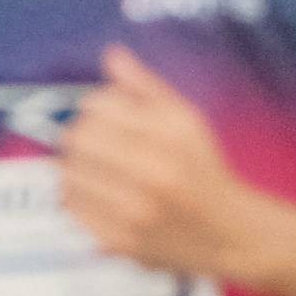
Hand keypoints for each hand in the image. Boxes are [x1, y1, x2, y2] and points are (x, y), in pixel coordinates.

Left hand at [57, 45, 263, 275]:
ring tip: (94, 167)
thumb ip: (146, 87)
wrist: (227, 232)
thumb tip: (112, 55)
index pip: (98, 106)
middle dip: (80, 134)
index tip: (105, 114)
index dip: (94, 106)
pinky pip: (72, 208)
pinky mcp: (119, 241)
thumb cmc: (203, 170)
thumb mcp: (187, 120)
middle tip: (93, 140)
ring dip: (74, 165)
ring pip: (69, 174)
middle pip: (78, 139)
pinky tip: (96, 193)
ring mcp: (133, 211)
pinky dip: (75, 196)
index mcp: (168, 137)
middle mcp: (152, 174)